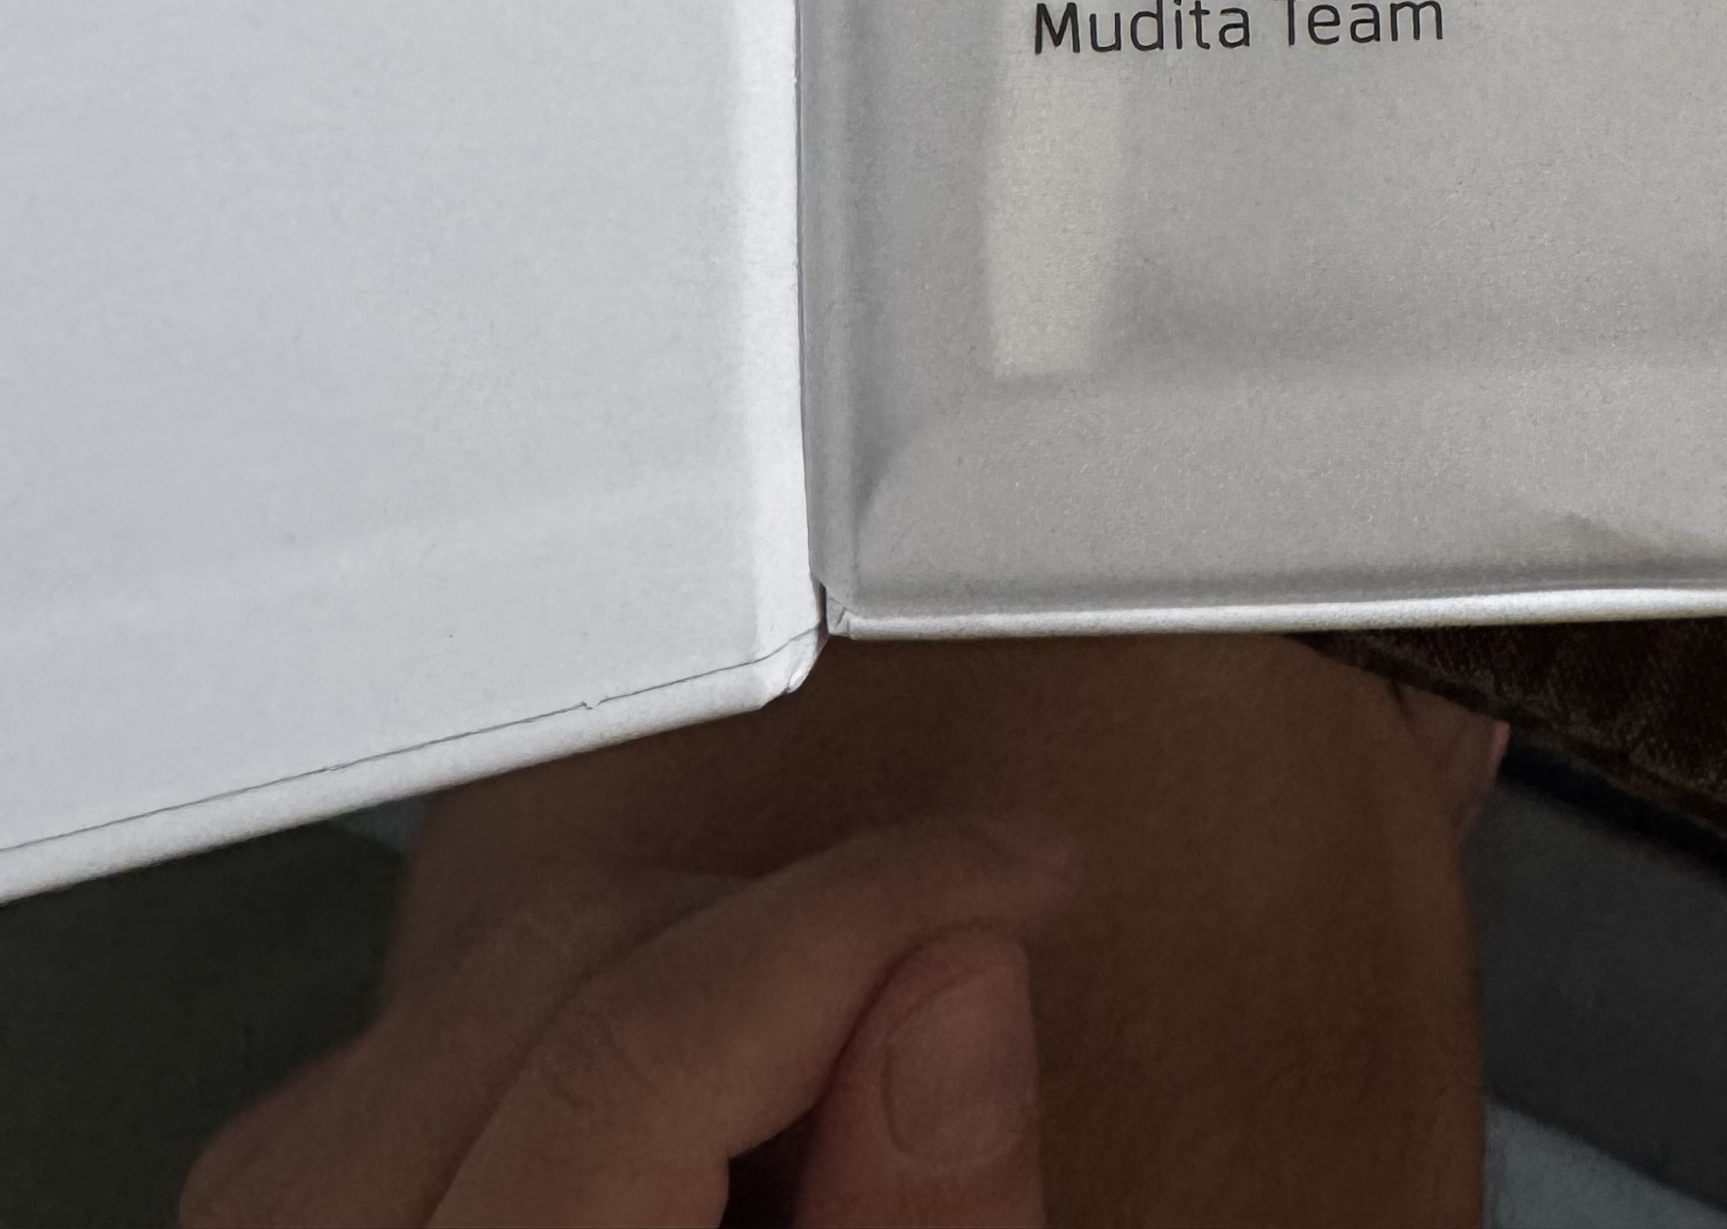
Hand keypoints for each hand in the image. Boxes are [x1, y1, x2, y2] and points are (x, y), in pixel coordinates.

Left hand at [179, 817, 1072, 1228]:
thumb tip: (959, 977)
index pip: (639, 1047)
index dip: (863, 912)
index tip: (1015, 879)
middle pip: (556, 984)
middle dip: (792, 938)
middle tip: (957, 997)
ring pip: (476, 989)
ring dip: (688, 983)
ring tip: (830, 1107)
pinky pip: (408, 1055)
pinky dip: (575, 1044)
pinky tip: (688, 1149)